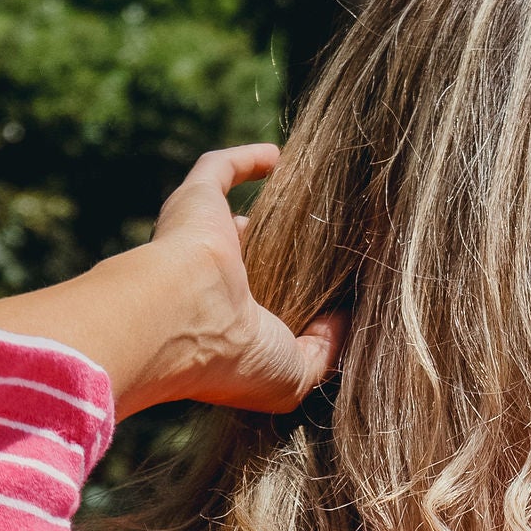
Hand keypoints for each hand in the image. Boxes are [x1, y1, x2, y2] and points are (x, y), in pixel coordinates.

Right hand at [0, 143, 342, 421]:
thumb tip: (347, 317)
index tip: (337, 290)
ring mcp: (201, 241)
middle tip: (334, 242)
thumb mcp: (296, 374)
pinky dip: (245, 159)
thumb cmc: (237, 357)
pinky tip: (278, 157)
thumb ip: (326, 350)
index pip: (266, 308)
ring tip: (315, 198)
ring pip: (236, 214)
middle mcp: (214, 284)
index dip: (297, 300)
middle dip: (284, 254)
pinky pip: (219, 168)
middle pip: (254, 260)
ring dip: (268, 208)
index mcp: (233, 326)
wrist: (184, 321)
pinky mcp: (195, 202)